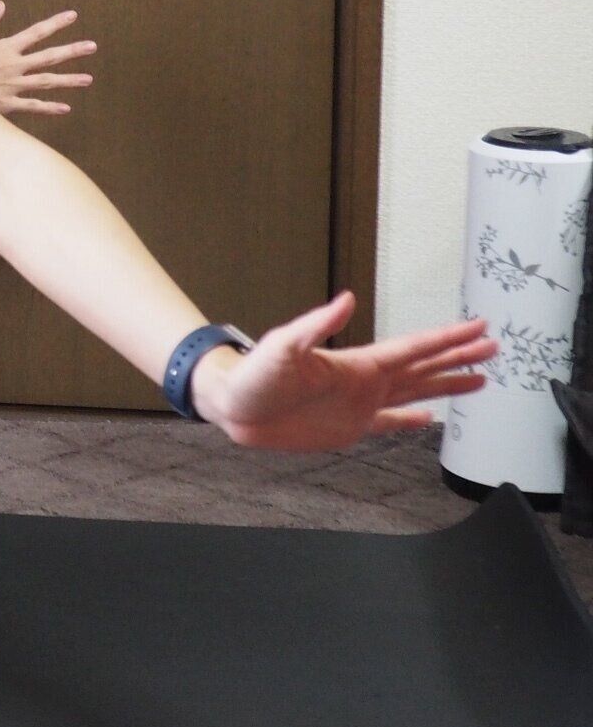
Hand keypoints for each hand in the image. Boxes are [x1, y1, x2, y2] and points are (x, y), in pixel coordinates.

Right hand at [0, 1, 93, 118]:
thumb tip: (2, 5)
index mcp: (5, 47)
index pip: (36, 32)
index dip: (56, 23)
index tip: (73, 16)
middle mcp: (15, 66)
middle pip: (50, 57)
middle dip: (72, 51)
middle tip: (92, 46)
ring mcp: (13, 86)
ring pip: (47, 82)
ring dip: (68, 80)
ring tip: (88, 79)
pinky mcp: (7, 104)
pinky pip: (33, 107)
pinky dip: (49, 108)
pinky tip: (65, 108)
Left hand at [191, 291, 499, 450]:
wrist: (232, 404)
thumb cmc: (253, 373)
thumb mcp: (284, 345)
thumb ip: (316, 324)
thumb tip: (344, 299)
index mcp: (358, 363)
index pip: (414, 348)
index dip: (448, 338)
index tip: (479, 327)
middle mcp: (365, 381)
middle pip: (424, 366)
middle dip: (459, 356)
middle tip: (494, 346)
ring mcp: (359, 404)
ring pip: (414, 392)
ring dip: (445, 384)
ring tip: (478, 380)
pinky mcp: (348, 427)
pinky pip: (388, 423)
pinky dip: (411, 421)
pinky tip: (429, 419)